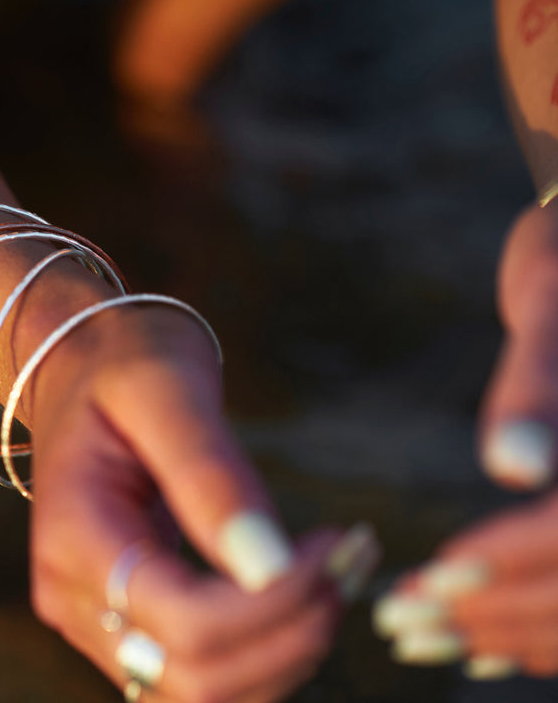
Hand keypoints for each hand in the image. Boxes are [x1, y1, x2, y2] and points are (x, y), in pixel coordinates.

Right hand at [26, 306, 378, 700]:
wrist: (83, 372)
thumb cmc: (124, 366)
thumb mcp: (167, 390)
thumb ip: (211, 476)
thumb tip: (272, 564)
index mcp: (74, 538)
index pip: (185, 623)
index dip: (276, 603)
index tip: (335, 541)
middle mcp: (73, 599)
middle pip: (201, 676)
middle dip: (295, 631)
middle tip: (353, 555)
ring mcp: (95, 623)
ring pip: (207, 693)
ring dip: (290, 651)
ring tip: (339, 571)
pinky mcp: (127, 628)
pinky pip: (204, 677)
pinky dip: (267, 653)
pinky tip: (301, 595)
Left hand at [374, 202, 557, 679]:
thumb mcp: (553, 306)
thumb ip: (541, 389)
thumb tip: (516, 468)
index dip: (519, 560)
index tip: (437, 570)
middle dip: (499, 612)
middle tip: (404, 620)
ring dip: (508, 631)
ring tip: (419, 632)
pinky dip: (540, 630)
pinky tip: (477, 641)